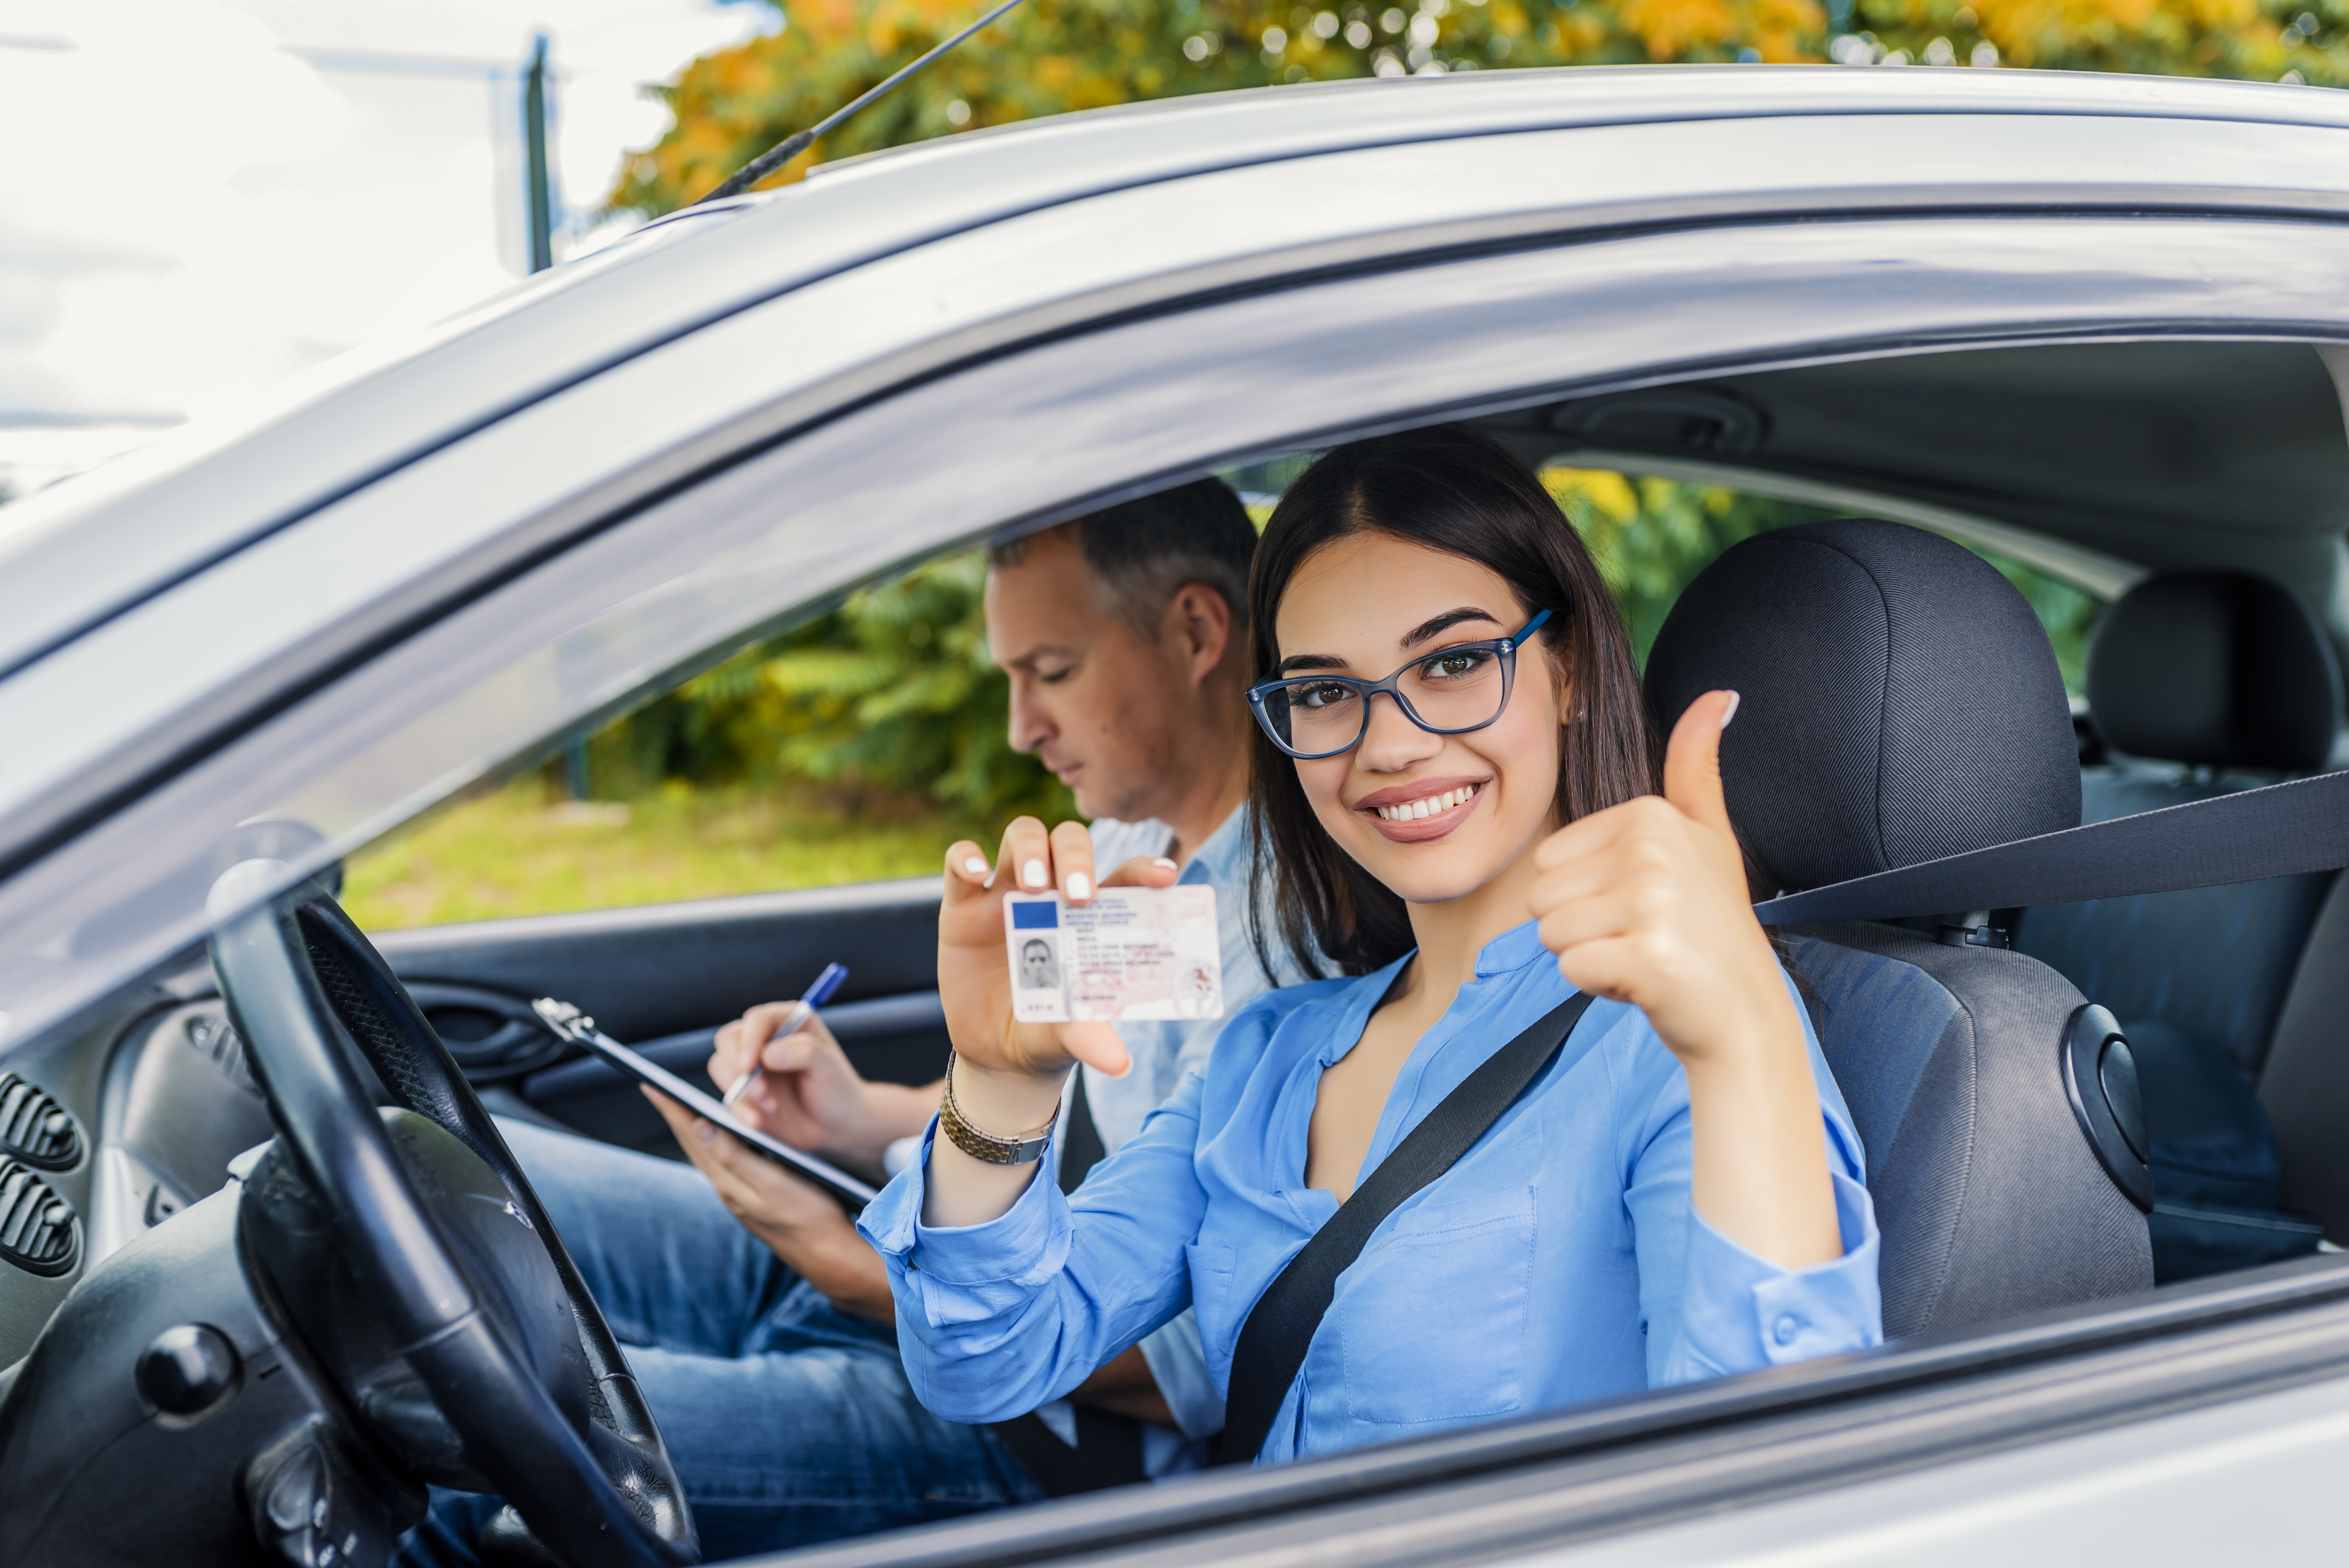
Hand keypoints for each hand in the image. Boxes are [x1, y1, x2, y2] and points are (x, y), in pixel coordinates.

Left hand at [643, 1088, 894, 1320]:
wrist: (829, 1255)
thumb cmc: (809, 1217)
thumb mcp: (774, 1184)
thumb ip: (736, 1157)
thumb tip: (701, 1126)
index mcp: (728, 1182)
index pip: (693, 1137)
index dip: (672, 1109)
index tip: (651, 1084)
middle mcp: (727, 1189)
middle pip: (694, 1144)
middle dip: (676, 1115)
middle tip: (658, 1089)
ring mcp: (738, 1196)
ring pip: (707, 1154)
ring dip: (692, 1128)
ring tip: (682, 1107)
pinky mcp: (752, 1199)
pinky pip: (723, 1163)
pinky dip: (714, 1142)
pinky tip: (721, 1138)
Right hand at [708, 1006, 916, 1176]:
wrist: (836, 1125)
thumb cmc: (838, 1090)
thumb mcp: (829, 1069)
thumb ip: (804, 1053)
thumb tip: (767, 1053)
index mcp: (789, 1020)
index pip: (758, 1020)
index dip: (749, 1040)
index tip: (749, 1067)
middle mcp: (766, 1037)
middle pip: (730, 1039)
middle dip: (739, 1068)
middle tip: (761, 1094)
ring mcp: (752, 1063)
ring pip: (722, 1065)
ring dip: (740, 1089)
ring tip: (770, 1108)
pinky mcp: (743, 1089)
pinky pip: (727, 1094)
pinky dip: (738, 1109)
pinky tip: (757, 1122)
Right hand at [935, 817, 1177, 1122]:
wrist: (995, 1055)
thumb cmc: (1047, 1033)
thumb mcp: (1069, 1036)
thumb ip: (1091, 1038)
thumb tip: (1120, 1064)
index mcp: (1092, 917)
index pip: (1123, 876)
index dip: (1143, 869)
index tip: (1164, 876)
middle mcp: (1052, 895)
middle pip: (1069, 841)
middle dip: (1077, 857)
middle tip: (1079, 895)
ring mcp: (1007, 894)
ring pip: (1022, 836)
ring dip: (1030, 849)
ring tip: (1031, 887)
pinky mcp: (963, 906)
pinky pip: (959, 861)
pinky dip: (964, 856)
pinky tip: (975, 871)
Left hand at [1527, 690, 1790, 1066]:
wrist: (1745, 1013)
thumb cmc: (1713, 928)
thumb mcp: (1708, 835)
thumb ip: (1696, 766)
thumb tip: (1720, 695)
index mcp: (1652, 816)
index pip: (1549, 859)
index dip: (1587, 893)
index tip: (1643, 905)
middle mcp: (1652, 851)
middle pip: (1541, 895)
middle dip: (1581, 926)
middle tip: (1640, 934)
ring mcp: (1652, 904)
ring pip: (1550, 933)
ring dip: (1587, 955)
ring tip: (1642, 954)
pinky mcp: (1647, 958)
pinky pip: (1571, 969)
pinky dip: (1599, 984)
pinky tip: (1643, 981)